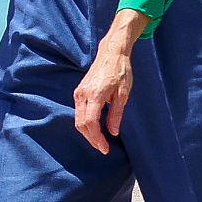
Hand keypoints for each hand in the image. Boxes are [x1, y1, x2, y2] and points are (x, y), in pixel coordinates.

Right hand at [74, 11, 148, 153]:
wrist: (111, 53)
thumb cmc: (121, 71)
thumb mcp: (123, 94)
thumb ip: (116, 114)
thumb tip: (113, 132)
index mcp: (95, 95)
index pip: (91, 123)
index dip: (97, 138)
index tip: (105, 148)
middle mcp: (83, 94)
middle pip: (81, 124)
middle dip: (91, 139)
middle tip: (103, 148)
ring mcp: (79, 93)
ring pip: (78, 120)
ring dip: (87, 133)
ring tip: (99, 141)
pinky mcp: (79, 92)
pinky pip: (78, 112)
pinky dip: (85, 123)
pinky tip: (94, 129)